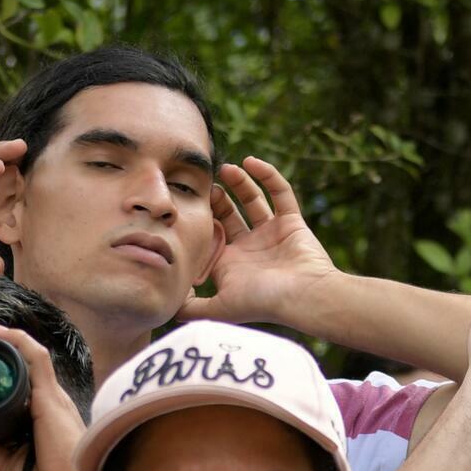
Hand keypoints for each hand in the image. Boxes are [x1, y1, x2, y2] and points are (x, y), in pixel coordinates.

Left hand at [0, 323, 89, 470]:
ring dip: (8, 345)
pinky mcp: (51, 395)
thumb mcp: (6, 465)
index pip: (20, 391)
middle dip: (2, 360)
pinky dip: (19, 341)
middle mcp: (49, 404)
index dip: (2, 381)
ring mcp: (52, 397)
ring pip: (29, 360)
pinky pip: (36, 358)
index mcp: (42, 420)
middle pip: (24, 372)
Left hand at [178, 158, 337, 324]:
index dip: (200, 219)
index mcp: (233, 264)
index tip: (187, 203)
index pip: (211, 235)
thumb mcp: (219, 308)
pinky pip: (280, 192)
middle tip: (207, 186)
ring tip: (226, 168)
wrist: (302, 296)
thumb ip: (192, 308)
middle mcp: (251, 247)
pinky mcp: (292, 221)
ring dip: (240, 183)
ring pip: (253, 200)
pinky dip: (268, 175)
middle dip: (218, 199)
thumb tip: (168, 303)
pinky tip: (251, 162)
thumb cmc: (262, 301)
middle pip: (230, 215)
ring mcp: (272, 233)